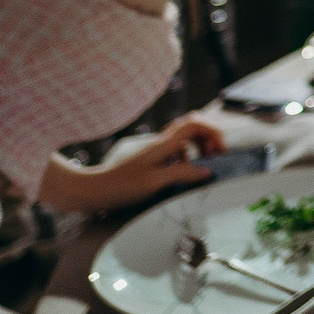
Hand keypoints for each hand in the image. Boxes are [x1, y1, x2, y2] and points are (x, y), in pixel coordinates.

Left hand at [66, 116, 224, 213]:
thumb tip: (206, 171)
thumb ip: (182, 173)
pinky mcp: (150, 160)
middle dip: (208, 137)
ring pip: (183, 138)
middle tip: (214, 156)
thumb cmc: (121, 186)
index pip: (194, 124)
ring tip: (202, 164)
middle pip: (191, 126)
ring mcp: (154, 150)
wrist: (93, 190)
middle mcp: (160, 143)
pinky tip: (182, 171)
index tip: (220, 151)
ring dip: (198, 147)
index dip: (212, 132)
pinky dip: (185, 157)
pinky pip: (174, 151)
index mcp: (163, 144)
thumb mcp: (155, 182)